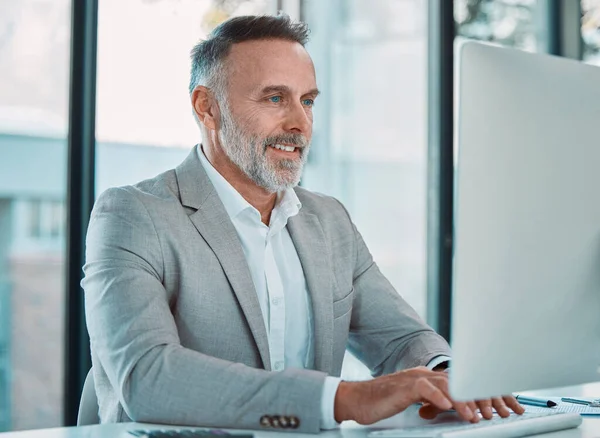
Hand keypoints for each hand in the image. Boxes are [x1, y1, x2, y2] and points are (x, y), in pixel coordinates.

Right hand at [333, 366, 524, 424]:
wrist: (356, 400)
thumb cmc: (382, 404)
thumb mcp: (412, 404)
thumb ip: (431, 403)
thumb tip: (451, 409)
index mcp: (427, 378)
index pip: (458, 383)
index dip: (477, 394)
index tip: (494, 408)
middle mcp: (423, 375)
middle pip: (456, 382)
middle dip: (476, 397)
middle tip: (492, 413)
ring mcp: (413, 379)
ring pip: (445, 385)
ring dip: (462, 401)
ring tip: (474, 415)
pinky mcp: (402, 387)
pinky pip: (424, 389)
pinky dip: (438, 398)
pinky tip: (447, 407)